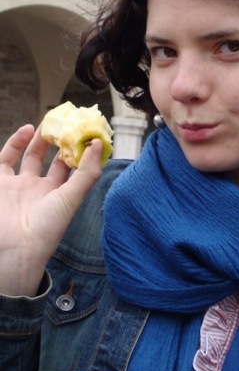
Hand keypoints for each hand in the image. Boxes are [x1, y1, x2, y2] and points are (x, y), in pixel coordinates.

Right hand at [0, 124, 102, 296]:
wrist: (14, 247)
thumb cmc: (47, 227)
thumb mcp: (72, 197)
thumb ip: (87, 171)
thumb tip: (98, 143)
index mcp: (61, 196)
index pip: (74, 169)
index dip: (80, 151)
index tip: (87, 132)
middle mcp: (41, 190)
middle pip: (53, 161)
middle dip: (60, 142)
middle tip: (68, 123)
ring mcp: (19, 186)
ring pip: (30, 157)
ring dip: (40, 139)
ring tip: (49, 123)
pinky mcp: (0, 182)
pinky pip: (6, 158)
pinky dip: (15, 142)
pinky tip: (28, 128)